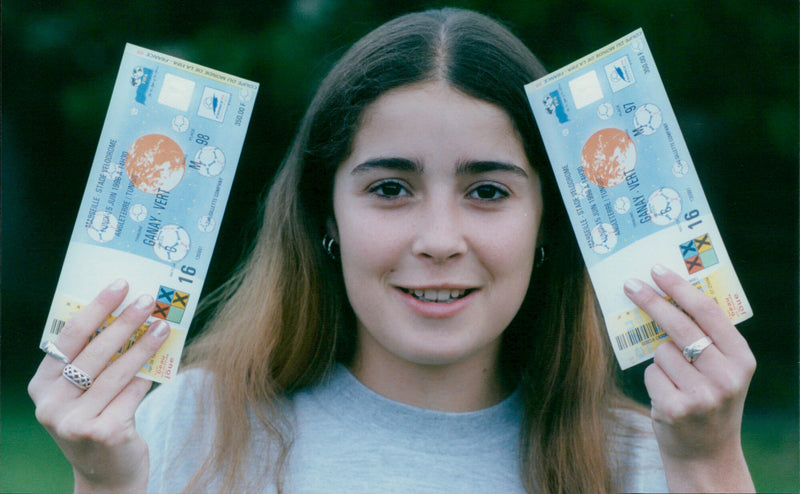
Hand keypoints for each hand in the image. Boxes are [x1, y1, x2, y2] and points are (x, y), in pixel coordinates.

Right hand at [28, 280, 169, 492]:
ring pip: (116, 372)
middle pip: (94, 352)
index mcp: (42, 387)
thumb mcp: (84, 394)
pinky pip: (132, 394)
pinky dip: (147, 377)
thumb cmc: (99, 421)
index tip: (120, 285)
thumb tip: (130, 313)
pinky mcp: (103, 433)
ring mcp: (75, 423)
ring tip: (162, 326)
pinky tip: (160, 364)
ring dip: (143, 345)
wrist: (108, 476)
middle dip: (124, 321)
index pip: (69, 338)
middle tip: (147, 300)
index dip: (96, 308)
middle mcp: (51, 406)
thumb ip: (94, 363)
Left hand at [624, 265, 755, 492]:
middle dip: (652, 301)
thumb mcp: (722, 370)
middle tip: (630, 285)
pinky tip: (668, 398)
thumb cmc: (709, 400)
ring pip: (661, 351)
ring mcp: (702, 394)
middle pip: (680, 325)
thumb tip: (666, 294)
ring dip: (660, 360)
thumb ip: (706, 339)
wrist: (706, 453)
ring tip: (675, 382)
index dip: (680, 288)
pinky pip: (651, 374)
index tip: (657, 271)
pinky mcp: (676, 408)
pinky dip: (653, 381)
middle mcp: (726, 376)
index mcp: (742, 359)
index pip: (708, 312)